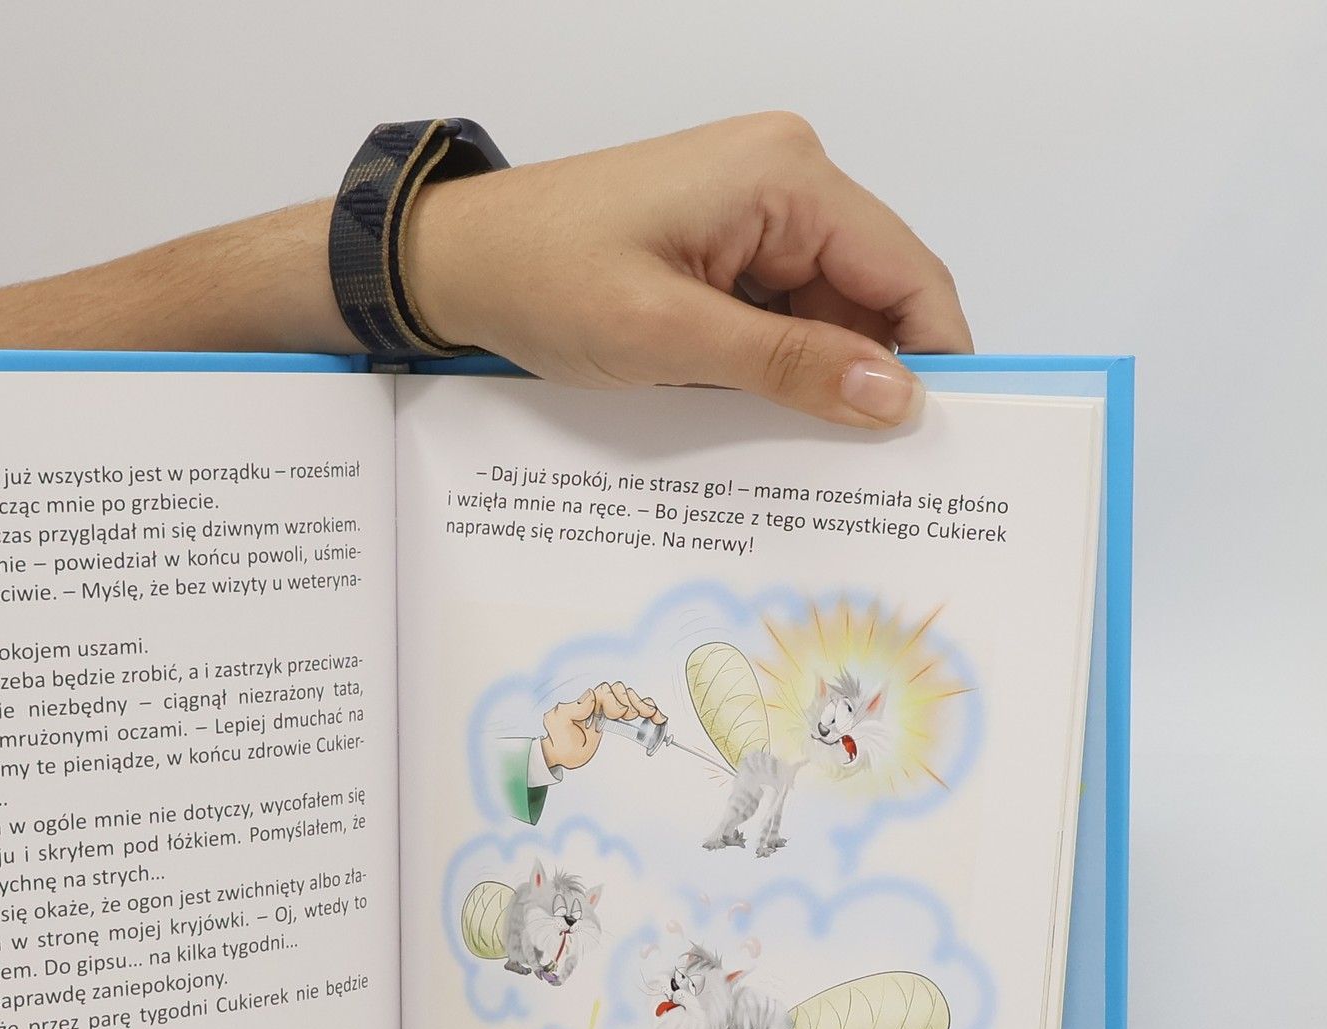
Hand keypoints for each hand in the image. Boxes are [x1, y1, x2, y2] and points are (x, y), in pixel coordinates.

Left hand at [407, 114, 972, 425]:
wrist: (455, 262)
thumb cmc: (543, 279)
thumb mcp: (668, 336)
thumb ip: (786, 365)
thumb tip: (894, 396)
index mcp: (785, 177)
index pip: (905, 271)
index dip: (935, 355)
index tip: (947, 440)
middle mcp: (784, 179)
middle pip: (871, 294)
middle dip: (873, 377)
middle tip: (878, 477)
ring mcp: (752, 213)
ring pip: (825, 313)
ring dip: (819, 380)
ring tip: (816, 462)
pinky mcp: (720, 246)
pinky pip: (777, 314)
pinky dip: (778, 367)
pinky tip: (765, 422)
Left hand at [541, 682, 664, 772]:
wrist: (560, 754)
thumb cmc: (558, 740)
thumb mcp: (558, 722)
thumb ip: (572, 708)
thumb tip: (591, 695)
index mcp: (587, 701)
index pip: (607, 692)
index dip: (616, 701)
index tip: (621, 714)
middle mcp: (599, 702)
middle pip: (622, 692)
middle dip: (632, 702)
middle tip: (634, 716)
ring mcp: (609, 710)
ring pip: (631, 698)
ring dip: (644, 705)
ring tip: (654, 716)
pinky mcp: (617, 719)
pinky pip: (635, 709)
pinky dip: (649, 711)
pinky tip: (659, 718)